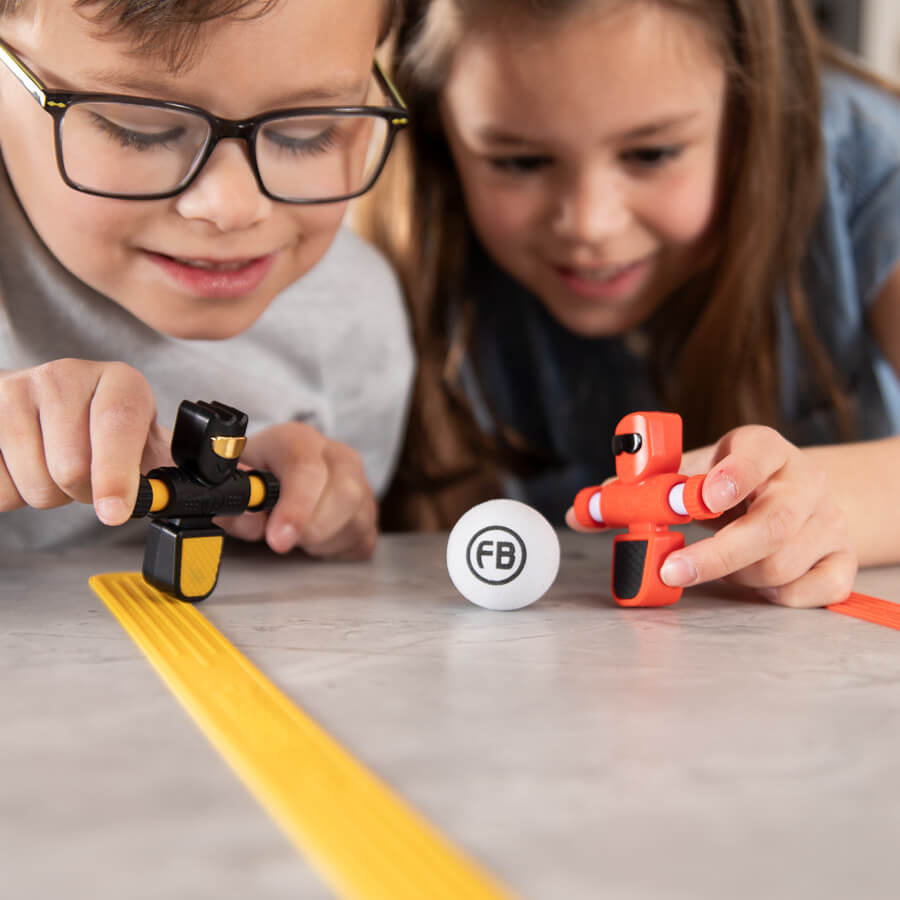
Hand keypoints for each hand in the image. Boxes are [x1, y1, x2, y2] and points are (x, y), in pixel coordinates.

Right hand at [0, 360, 169, 523]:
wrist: (45, 406)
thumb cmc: (105, 433)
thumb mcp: (144, 441)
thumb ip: (172, 466)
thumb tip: (209, 480)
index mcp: (119, 381)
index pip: (116, 424)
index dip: (116, 474)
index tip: (114, 512)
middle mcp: (65, 376)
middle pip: (71, 468)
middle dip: (83, 493)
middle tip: (88, 480)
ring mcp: (14, 391)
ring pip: (33, 482)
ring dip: (46, 494)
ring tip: (54, 466)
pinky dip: (11, 492)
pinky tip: (23, 466)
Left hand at [217, 422, 376, 559]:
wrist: (280, 472)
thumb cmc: (257, 476)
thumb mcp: (233, 486)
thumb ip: (233, 505)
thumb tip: (253, 522)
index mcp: (298, 439)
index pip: (306, 468)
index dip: (295, 508)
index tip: (278, 539)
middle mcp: (337, 455)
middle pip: (344, 494)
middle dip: (311, 528)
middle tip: (282, 538)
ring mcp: (361, 481)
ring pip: (356, 522)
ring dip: (320, 540)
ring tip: (297, 532)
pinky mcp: (371, 510)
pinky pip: (362, 540)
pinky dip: (335, 549)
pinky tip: (316, 537)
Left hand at [661, 425, 855, 606]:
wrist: (792, 492)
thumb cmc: (731, 483)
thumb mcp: (696, 469)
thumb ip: (654, 487)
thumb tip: (603, 505)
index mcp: (765, 448)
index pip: (758, 453)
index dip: (733, 477)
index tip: (704, 500)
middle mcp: (806, 481)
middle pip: (772, 525)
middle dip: (718, 555)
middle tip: (672, 570)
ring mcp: (830, 520)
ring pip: (781, 566)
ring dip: (736, 576)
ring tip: (716, 564)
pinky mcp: (844, 556)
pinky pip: (817, 591)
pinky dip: (779, 595)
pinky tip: (755, 580)